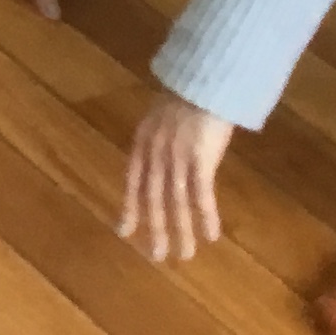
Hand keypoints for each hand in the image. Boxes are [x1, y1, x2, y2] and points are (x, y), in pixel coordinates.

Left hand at [117, 92, 237, 263]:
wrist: (205, 77)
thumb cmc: (189, 93)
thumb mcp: (162, 115)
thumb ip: (160, 138)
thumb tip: (162, 158)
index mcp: (143, 142)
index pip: (132, 182)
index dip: (130, 208)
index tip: (124, 232)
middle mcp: (155, 154)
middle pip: (153, 199)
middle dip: (155, 229)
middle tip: (157, 257)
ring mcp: (176, 158)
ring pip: (176, 203)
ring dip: (181, 232)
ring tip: (185, 256)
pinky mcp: (200, 160)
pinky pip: (202, 195)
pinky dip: (206, 217)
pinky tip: (211, 236)